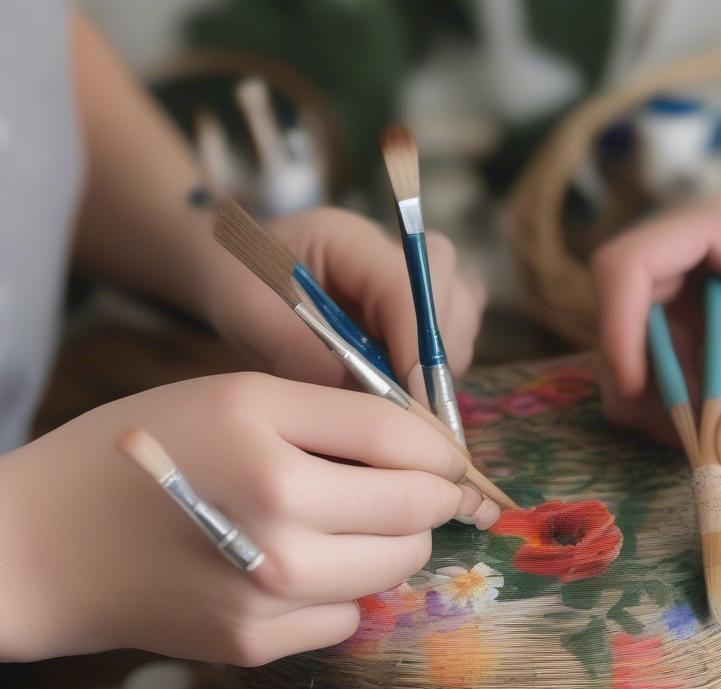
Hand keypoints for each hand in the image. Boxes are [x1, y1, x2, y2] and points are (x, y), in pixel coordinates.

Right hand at [0, 373, 488, 664]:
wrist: (49, 546)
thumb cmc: (143, 452)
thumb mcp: (236, 399)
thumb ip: (337, 415)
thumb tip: (432, 451)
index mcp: (265, 439)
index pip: (401, 443)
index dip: (443, 449)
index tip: (451, 457)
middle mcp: (273, 519)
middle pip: (414, 515)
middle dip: (429, 499)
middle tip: (408, 489)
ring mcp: (267, 592)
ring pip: (396, 570)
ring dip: (394, 545)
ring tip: (351, 523)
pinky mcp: (256, 644)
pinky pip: (350, 616)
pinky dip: (344, 591)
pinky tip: (302, 568)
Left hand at [206, 207, 486, 396]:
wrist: (243, 276)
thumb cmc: (242, 288)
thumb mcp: (251, 319)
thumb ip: (302, 355)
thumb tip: (362, 402)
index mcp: (347, 237)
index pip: (405, 285)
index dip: (416, 347)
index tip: (415, 403)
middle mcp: (396, 248)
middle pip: (450, 297)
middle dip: (431, 359)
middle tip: (395, 404)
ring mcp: (420, 274)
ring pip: (463, 321)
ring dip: (436, 368)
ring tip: (386, 391)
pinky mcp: (432, 303)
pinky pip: (459, 339)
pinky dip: (436, 372)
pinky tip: (396, 385)